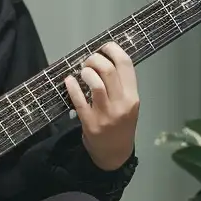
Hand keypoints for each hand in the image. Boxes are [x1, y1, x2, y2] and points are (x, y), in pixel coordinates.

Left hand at [63, 41, 138, 171]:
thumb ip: (121, 86)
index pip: (126, 64)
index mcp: (132, 96)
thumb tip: (106, 60)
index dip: (113, 50)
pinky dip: (72, 87)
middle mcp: (121, 103)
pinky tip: (68, 81)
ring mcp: (105, 114)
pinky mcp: (90, 123)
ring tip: (82, 71)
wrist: (114, 154)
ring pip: (95, 83)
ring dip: (85, 71)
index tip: (104, 46)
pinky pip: (79, 101)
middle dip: (95, 59)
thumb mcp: (128, 105)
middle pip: (108, 70)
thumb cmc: (120, 126)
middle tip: (88, 61)